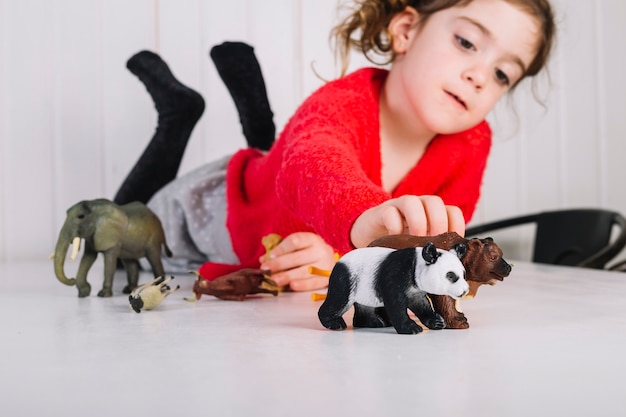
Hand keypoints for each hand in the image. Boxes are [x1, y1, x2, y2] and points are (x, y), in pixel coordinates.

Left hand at [259, 232, 336, 291]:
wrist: (330, 261)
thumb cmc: (309, 253)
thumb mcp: (298, 248)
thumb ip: (281, 252)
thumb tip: (263, 259)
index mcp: (311, 239)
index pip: (295, 241)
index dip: (282, 248)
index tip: (270, 256)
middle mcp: (320, 250)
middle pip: (298, 257)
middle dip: (280, 264)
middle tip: (266, 269)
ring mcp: (325, 264)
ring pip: (305, 270)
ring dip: (288, 276)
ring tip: (274, 280)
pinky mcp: (328, 278)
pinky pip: (314, 282)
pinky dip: (303, 285)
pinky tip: (292, 286)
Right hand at [350, 195, 464, 247]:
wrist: (368, 238)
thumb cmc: (398, 245)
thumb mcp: (419, 249)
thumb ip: (433, 253)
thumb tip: (451, 275)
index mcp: (432, 215)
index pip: (452, 212)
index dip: (456, 228)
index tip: (451, 248)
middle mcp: (417, 207)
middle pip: (435, 202)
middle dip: (437, 224)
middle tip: (432, 245)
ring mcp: (397, 207)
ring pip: (412, 201)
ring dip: (417, 222)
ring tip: (414, 243)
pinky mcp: (379, 213)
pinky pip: (389, 212)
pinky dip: (394, 227)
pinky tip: (394, 241)